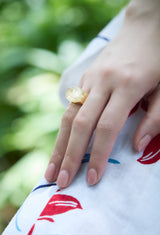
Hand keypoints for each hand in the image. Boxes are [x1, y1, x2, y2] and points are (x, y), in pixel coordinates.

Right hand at [45, 2, 159, 187]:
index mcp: (127, 86)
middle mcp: (103, 83)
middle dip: (70, 155)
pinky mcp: (84, 78)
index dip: (98, 154)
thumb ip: (154, 118)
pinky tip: (60, 144)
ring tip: (51, 168)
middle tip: (62, 181)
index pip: (107, 127)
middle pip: (81, 124)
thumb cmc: (158, 60)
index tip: (93, 178)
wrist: (144, 30)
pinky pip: (70, 106)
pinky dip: (64, 129)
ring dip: (59, 144)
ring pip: (69, 115)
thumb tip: (136, 146)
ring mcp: (89, 79)